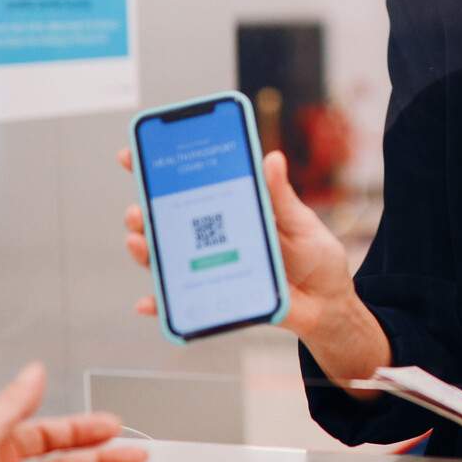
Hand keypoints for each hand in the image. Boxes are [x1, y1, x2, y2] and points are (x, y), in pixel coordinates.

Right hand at [118, 146, 354, 338]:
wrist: (329, 305)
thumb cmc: (316, 258)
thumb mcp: (301, 224)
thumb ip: (281, 197)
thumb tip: (272, 158)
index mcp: (234, 210)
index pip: (191, 186)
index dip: (159, 171)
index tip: (132, 156)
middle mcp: (216, 237)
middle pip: (169, 222)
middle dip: (144, 213)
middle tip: (137, 209)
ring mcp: (213, 267)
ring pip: (169, 258)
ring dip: (146, 251)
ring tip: (137, 242)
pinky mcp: (218, 298)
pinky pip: (183, 302)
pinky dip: (162, 303)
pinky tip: (147, 302)